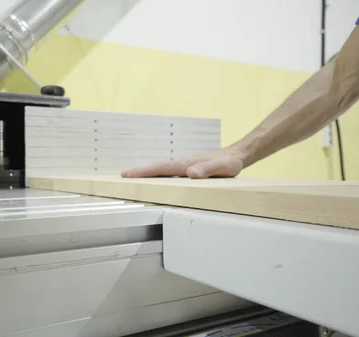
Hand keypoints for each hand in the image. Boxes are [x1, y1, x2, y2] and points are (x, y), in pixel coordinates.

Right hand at [121, 148, 244, 178]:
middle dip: (140, 172)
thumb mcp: (222, 168)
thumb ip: (207, 170)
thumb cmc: (230, 163)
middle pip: (157, 167)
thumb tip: (190, 174)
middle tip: (123, 176)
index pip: (161, 169)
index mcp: (186, 165)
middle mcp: (182, 164)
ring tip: (133, 178)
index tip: (129, 175)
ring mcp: (184, 165)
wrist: (236, 155)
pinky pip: (169, 171)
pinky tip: (155, 179)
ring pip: (162, 169)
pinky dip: (158, 174)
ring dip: (147, 173)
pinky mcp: (187, 168)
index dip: (145, 172)